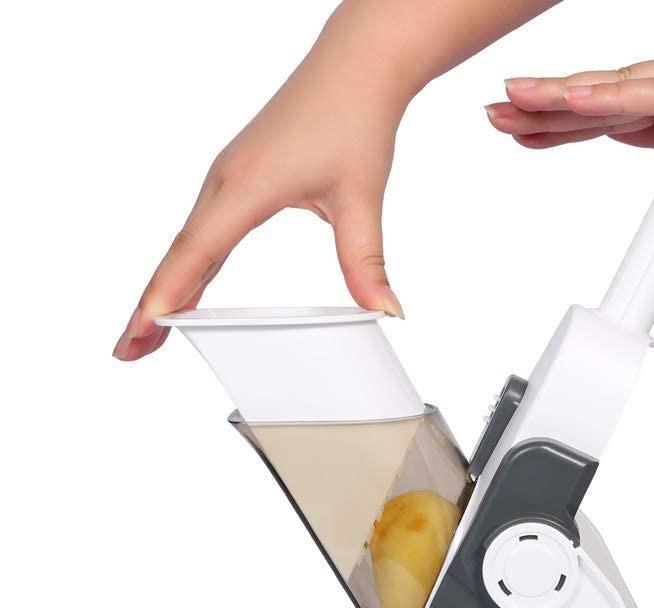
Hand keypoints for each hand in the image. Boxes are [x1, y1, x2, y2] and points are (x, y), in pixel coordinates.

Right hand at [114, 44, 407, 360]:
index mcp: (249, 185)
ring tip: (145, 335)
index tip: (147, 326)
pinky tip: (186, 294)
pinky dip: (188, 268)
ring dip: (164, 289)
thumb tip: (386, 312)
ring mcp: (227, 180)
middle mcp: (226, 182)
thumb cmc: (354, 122)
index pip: (200, 249)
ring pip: (186, 245)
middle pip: (179, 255)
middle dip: (151, 306)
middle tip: (127, 352)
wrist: (354, 71)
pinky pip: (203, 233)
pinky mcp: (238, 181)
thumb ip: (366, 260)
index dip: (172, 291)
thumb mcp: (362, 197)